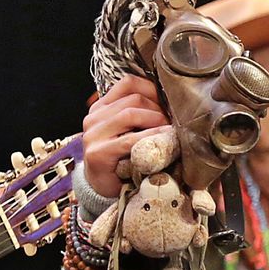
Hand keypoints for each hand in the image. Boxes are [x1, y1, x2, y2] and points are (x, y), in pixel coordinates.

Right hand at [84, 75, 168, 198]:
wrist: (103, 186)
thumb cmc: (122, 156)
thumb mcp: (130, 130)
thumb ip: (141, 114)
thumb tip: (172, 100)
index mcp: (102, 107)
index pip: (128, 83)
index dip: (153, 89)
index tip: (169, 102)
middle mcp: (94, 117)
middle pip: (134, 99)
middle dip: (159, 108)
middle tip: (174, 122)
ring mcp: (93, 135)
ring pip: (130, 114)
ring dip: (157, 121)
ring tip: (170, 132)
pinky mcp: (98, 153)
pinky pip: (130, 140)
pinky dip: (151, 137)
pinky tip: (166, 140)